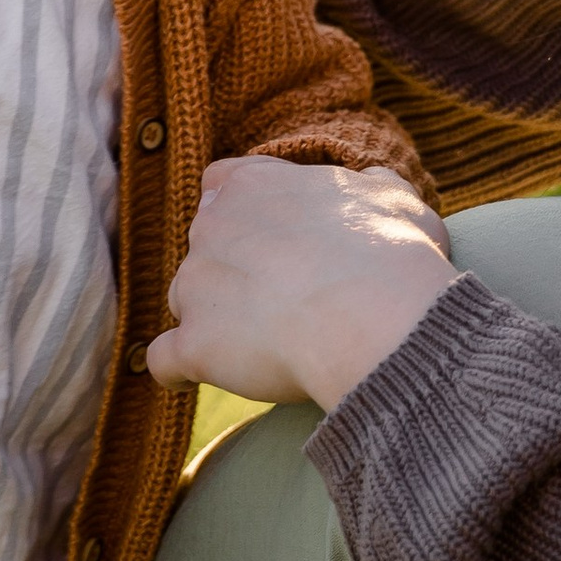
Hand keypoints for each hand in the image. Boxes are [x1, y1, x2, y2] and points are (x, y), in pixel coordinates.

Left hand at [147, 157, 455, 411]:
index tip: (268, 233)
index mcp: (256, 184)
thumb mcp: (396, 201)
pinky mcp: (193, 343)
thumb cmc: (391, 254)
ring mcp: (196, 285)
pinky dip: (178, 369)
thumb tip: (374, 186)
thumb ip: (372, 189)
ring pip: (185, 299)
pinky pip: (165, 359)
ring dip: (211, 317)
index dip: (240, 209)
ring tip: (256, 344)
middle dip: (231, 268)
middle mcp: (212, 226)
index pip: (222, 181)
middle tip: (280, 296)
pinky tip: (194, 379)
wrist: (374, 316)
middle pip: (204, 245)